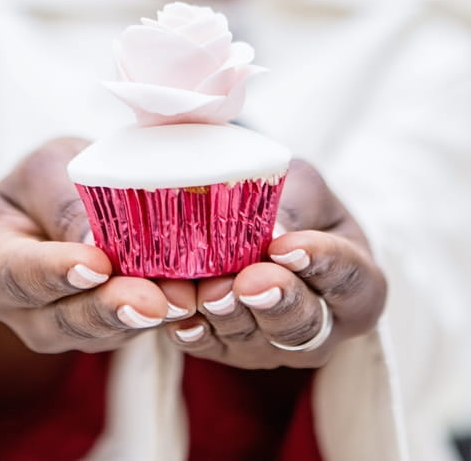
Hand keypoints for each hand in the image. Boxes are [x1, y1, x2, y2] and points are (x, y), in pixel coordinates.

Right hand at [0, 138, 195, 354]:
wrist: (57, 205)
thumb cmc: (44, 182)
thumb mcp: (45, 171)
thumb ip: (61, 201)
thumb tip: (92, 239)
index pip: (17, 274)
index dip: (56, 272)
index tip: (96, 265)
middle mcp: (21, 312)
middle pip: (61, 320)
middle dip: (110, 310)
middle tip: (153, 300)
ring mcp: (63, 329)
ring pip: (101, 334)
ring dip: (143, 318)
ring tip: (181, 300)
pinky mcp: (104, 333)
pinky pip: (129, 331)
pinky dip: (161, 316)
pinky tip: (191, 300)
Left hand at [164, 158, 386, 368]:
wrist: (260, 223)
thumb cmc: (296, 202)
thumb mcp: (303, 187)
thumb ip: (293, 208)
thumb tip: (273, 231)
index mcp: (358, 285)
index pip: (348, 278)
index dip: (321, 263)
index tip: (287, 246)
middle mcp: (324, 328)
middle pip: (304, 326)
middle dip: (274, 302)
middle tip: (250, 281)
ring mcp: (276, 348)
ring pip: (255, 342)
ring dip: (228, 316)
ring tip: (208, 291)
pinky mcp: (231, 352)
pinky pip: (212, 348)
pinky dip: (194, 331)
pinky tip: (181, 317)